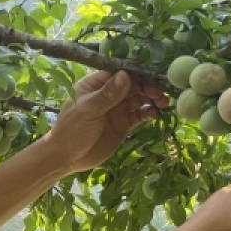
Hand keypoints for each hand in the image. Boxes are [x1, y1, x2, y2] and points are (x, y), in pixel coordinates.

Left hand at [43, 70, 167, 172]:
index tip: (151, 75)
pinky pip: (140, 114)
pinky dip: (149, 112)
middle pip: (132, 84)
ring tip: (163, 103)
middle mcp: (108, 93)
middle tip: (159, 93)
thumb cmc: (72, 129)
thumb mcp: (88, 110)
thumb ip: (107, 94)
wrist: (67, 157)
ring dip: (151, 98)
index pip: (118, 73)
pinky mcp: (123, 123)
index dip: (135, 73)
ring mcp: (117, 108)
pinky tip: (156, 114)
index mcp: (95, 84)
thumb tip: (125, 75)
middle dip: (147, 86)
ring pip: (138, 98)